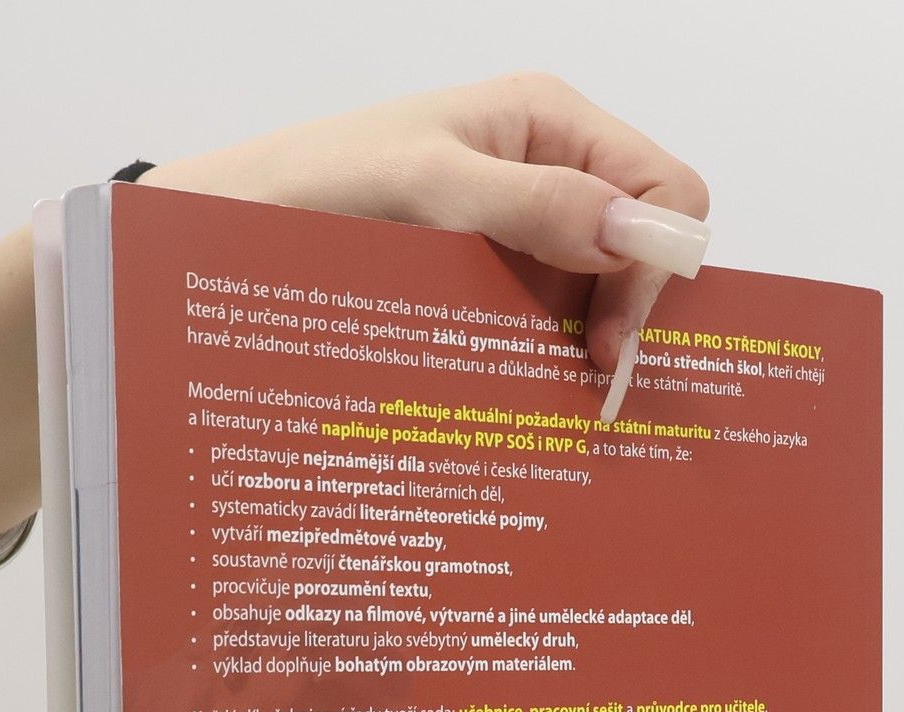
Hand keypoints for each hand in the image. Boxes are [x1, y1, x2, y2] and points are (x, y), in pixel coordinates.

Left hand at [141, 74, 709, 391]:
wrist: (240, 228)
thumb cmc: (323, 184)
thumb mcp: (431, 187)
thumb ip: (533, 204)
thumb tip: (629, 233)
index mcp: (552, 124)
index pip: (663, 191)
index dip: (654, 265)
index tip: (610, 339)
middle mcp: (552, 175)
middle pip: (641, 251)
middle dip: (629, 314)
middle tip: (586, 380)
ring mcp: (526, 237)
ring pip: (600, 298)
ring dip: (587, 346)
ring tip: (555, 396)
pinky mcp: (495, 287)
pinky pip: (550, 325)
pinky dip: (549, 360)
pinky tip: (528, 390)